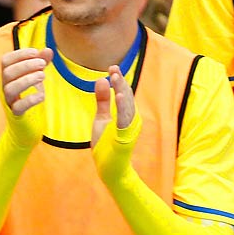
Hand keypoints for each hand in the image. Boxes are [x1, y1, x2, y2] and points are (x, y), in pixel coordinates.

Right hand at [0, 44, 52, 146]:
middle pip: (7, 72)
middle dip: (25, 65)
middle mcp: (4, 88)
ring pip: (10, 88)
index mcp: (7, 77)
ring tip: (43, 75)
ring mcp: (9, 101)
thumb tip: (48, 49)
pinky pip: (18, 107)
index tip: (36, 52)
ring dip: (27, 79)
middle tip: (42, 64)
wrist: (27, 125)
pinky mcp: (16, 115)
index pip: (5, 61)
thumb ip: (41, 63)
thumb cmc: (28, 97)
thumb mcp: (35, 77)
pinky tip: (41, 95)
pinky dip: (30, 100)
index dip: (19, 54)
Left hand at [90, 66, 140, 181]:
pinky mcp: (126, 135)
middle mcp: (131, 117)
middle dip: (120, 81)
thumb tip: (101, 80)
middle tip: (113, 68)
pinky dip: (123, 107)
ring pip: (127, 104)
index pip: (123, 92)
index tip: (112, 67)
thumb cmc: (106, 143)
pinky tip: (119, 96)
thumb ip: (102, 100)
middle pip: (127, 95)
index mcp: (125, 113)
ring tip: (116, 77)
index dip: (118, 79)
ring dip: (122, 90)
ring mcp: (130, 126)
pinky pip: (125, 119)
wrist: (109, 167)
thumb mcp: (101, 118)